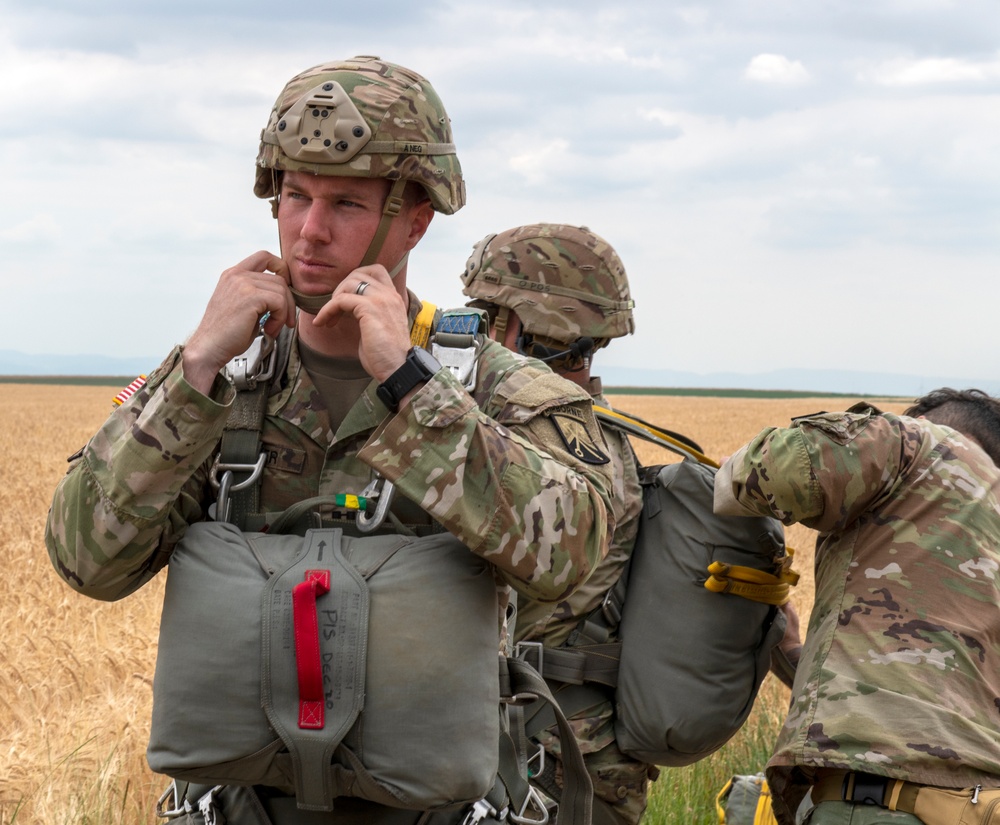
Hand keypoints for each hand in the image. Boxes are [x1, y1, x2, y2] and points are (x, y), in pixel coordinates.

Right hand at [183, 251, 294, 394]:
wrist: (209, 348)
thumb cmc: (227, 334)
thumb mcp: (242, 306)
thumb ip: (258, 294)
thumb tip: (285, 294)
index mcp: (233, 275)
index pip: (264, 256)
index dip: (281, 269)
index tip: (286, 290)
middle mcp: (237, 275)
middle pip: (279, 279)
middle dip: (288, 302)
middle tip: (285, 321)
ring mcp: (242, 284)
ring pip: (282, 291)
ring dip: (283, 313)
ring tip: (271, 328)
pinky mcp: (250, 296)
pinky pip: (279, 302)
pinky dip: (280, 318)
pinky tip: (269, 329)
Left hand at [310, 264, 411, 382]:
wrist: (398, 368)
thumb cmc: (387, 355)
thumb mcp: (379, 327)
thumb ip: (368, 314)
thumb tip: (347, 309)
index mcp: (394, 298)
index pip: (375, 271)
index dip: (356, 279)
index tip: (345, 299)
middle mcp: (389, 294)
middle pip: (359, 273)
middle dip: (341, 288)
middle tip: (334, 309)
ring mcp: (381, 300)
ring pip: (349, 284)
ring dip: (333, 300)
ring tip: (328, 318)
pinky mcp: (369, 309)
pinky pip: (341, 300)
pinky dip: (327, 310)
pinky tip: (322, 323)